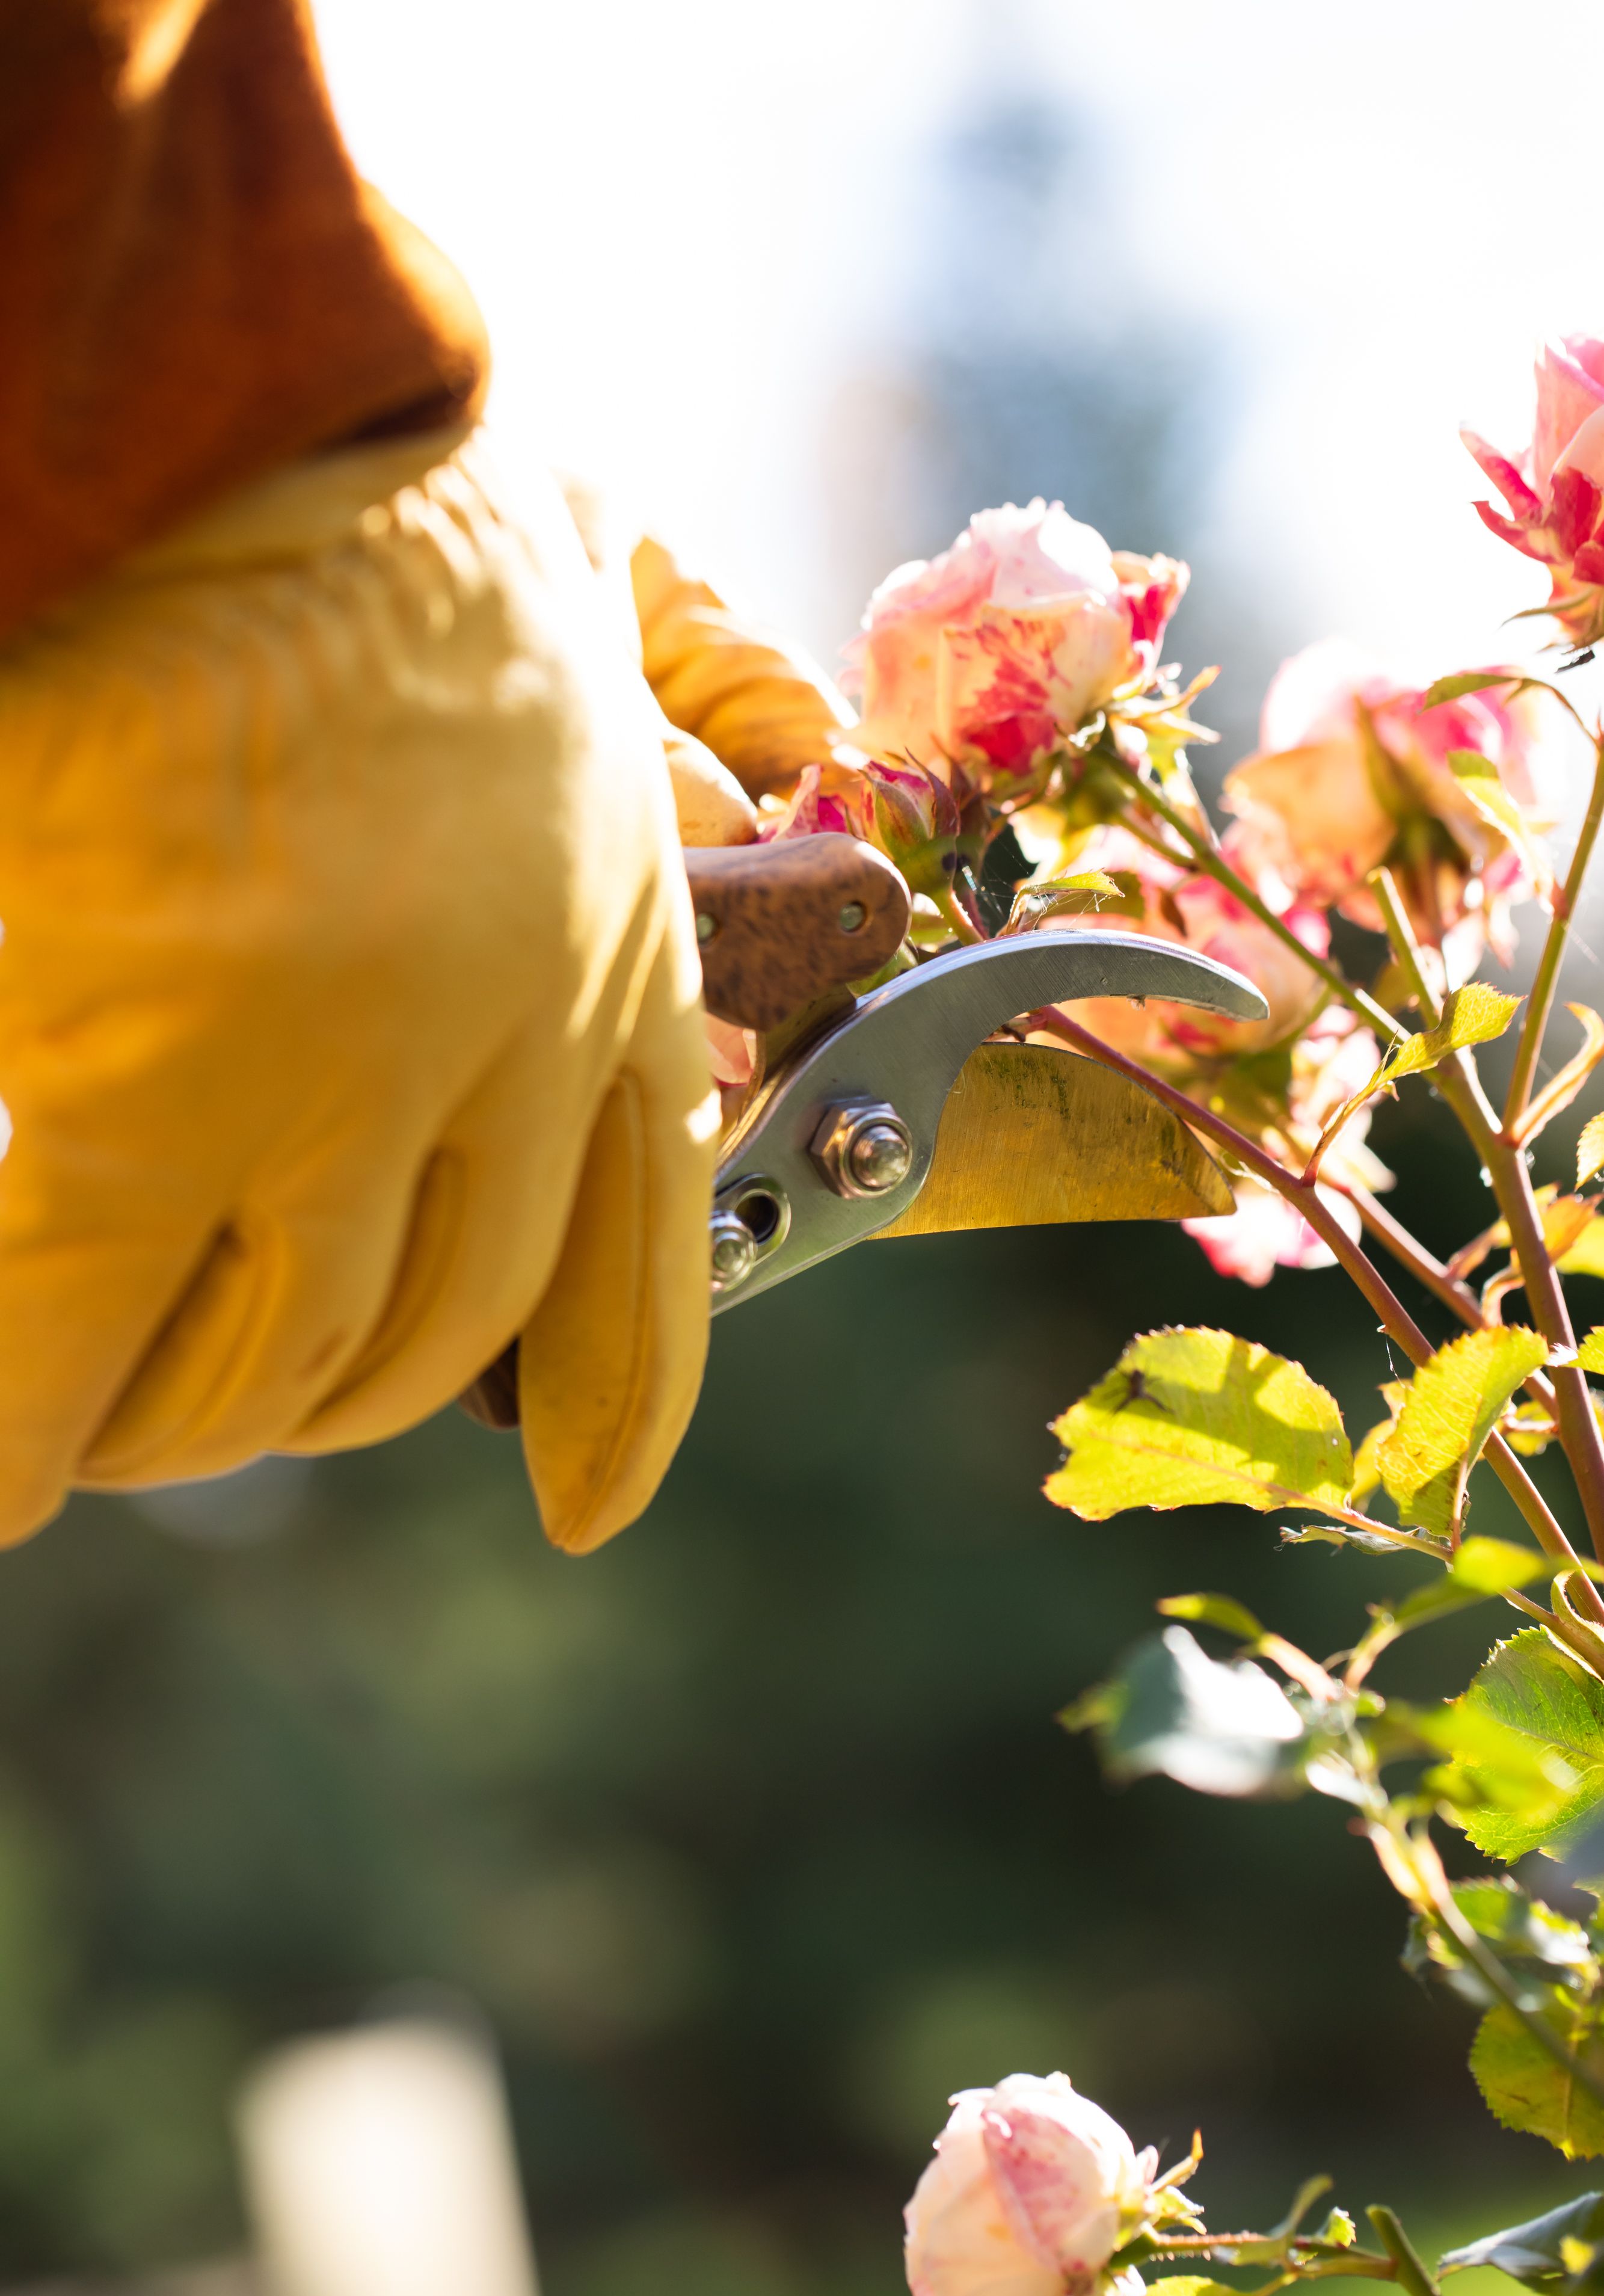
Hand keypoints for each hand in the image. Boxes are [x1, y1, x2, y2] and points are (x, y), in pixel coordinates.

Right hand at [0, 432, 716, 1550]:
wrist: (258, 412)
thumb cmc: (400, 497)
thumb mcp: (574, 652)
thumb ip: (625, 784)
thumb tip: (701, 813)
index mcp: (622, 955)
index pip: (646, 1242)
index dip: (618, 1396)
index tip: (590, 1505)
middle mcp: (512, 1050)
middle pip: (436, 1330)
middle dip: (329, 1400)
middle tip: (220, 1409)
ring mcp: (341, 1084)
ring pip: (276, 1361)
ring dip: (186, 1418)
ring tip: (106, 1418)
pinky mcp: (159, 1087)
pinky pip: (79, 1339)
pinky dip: (31, 1431)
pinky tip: (5, 1479)